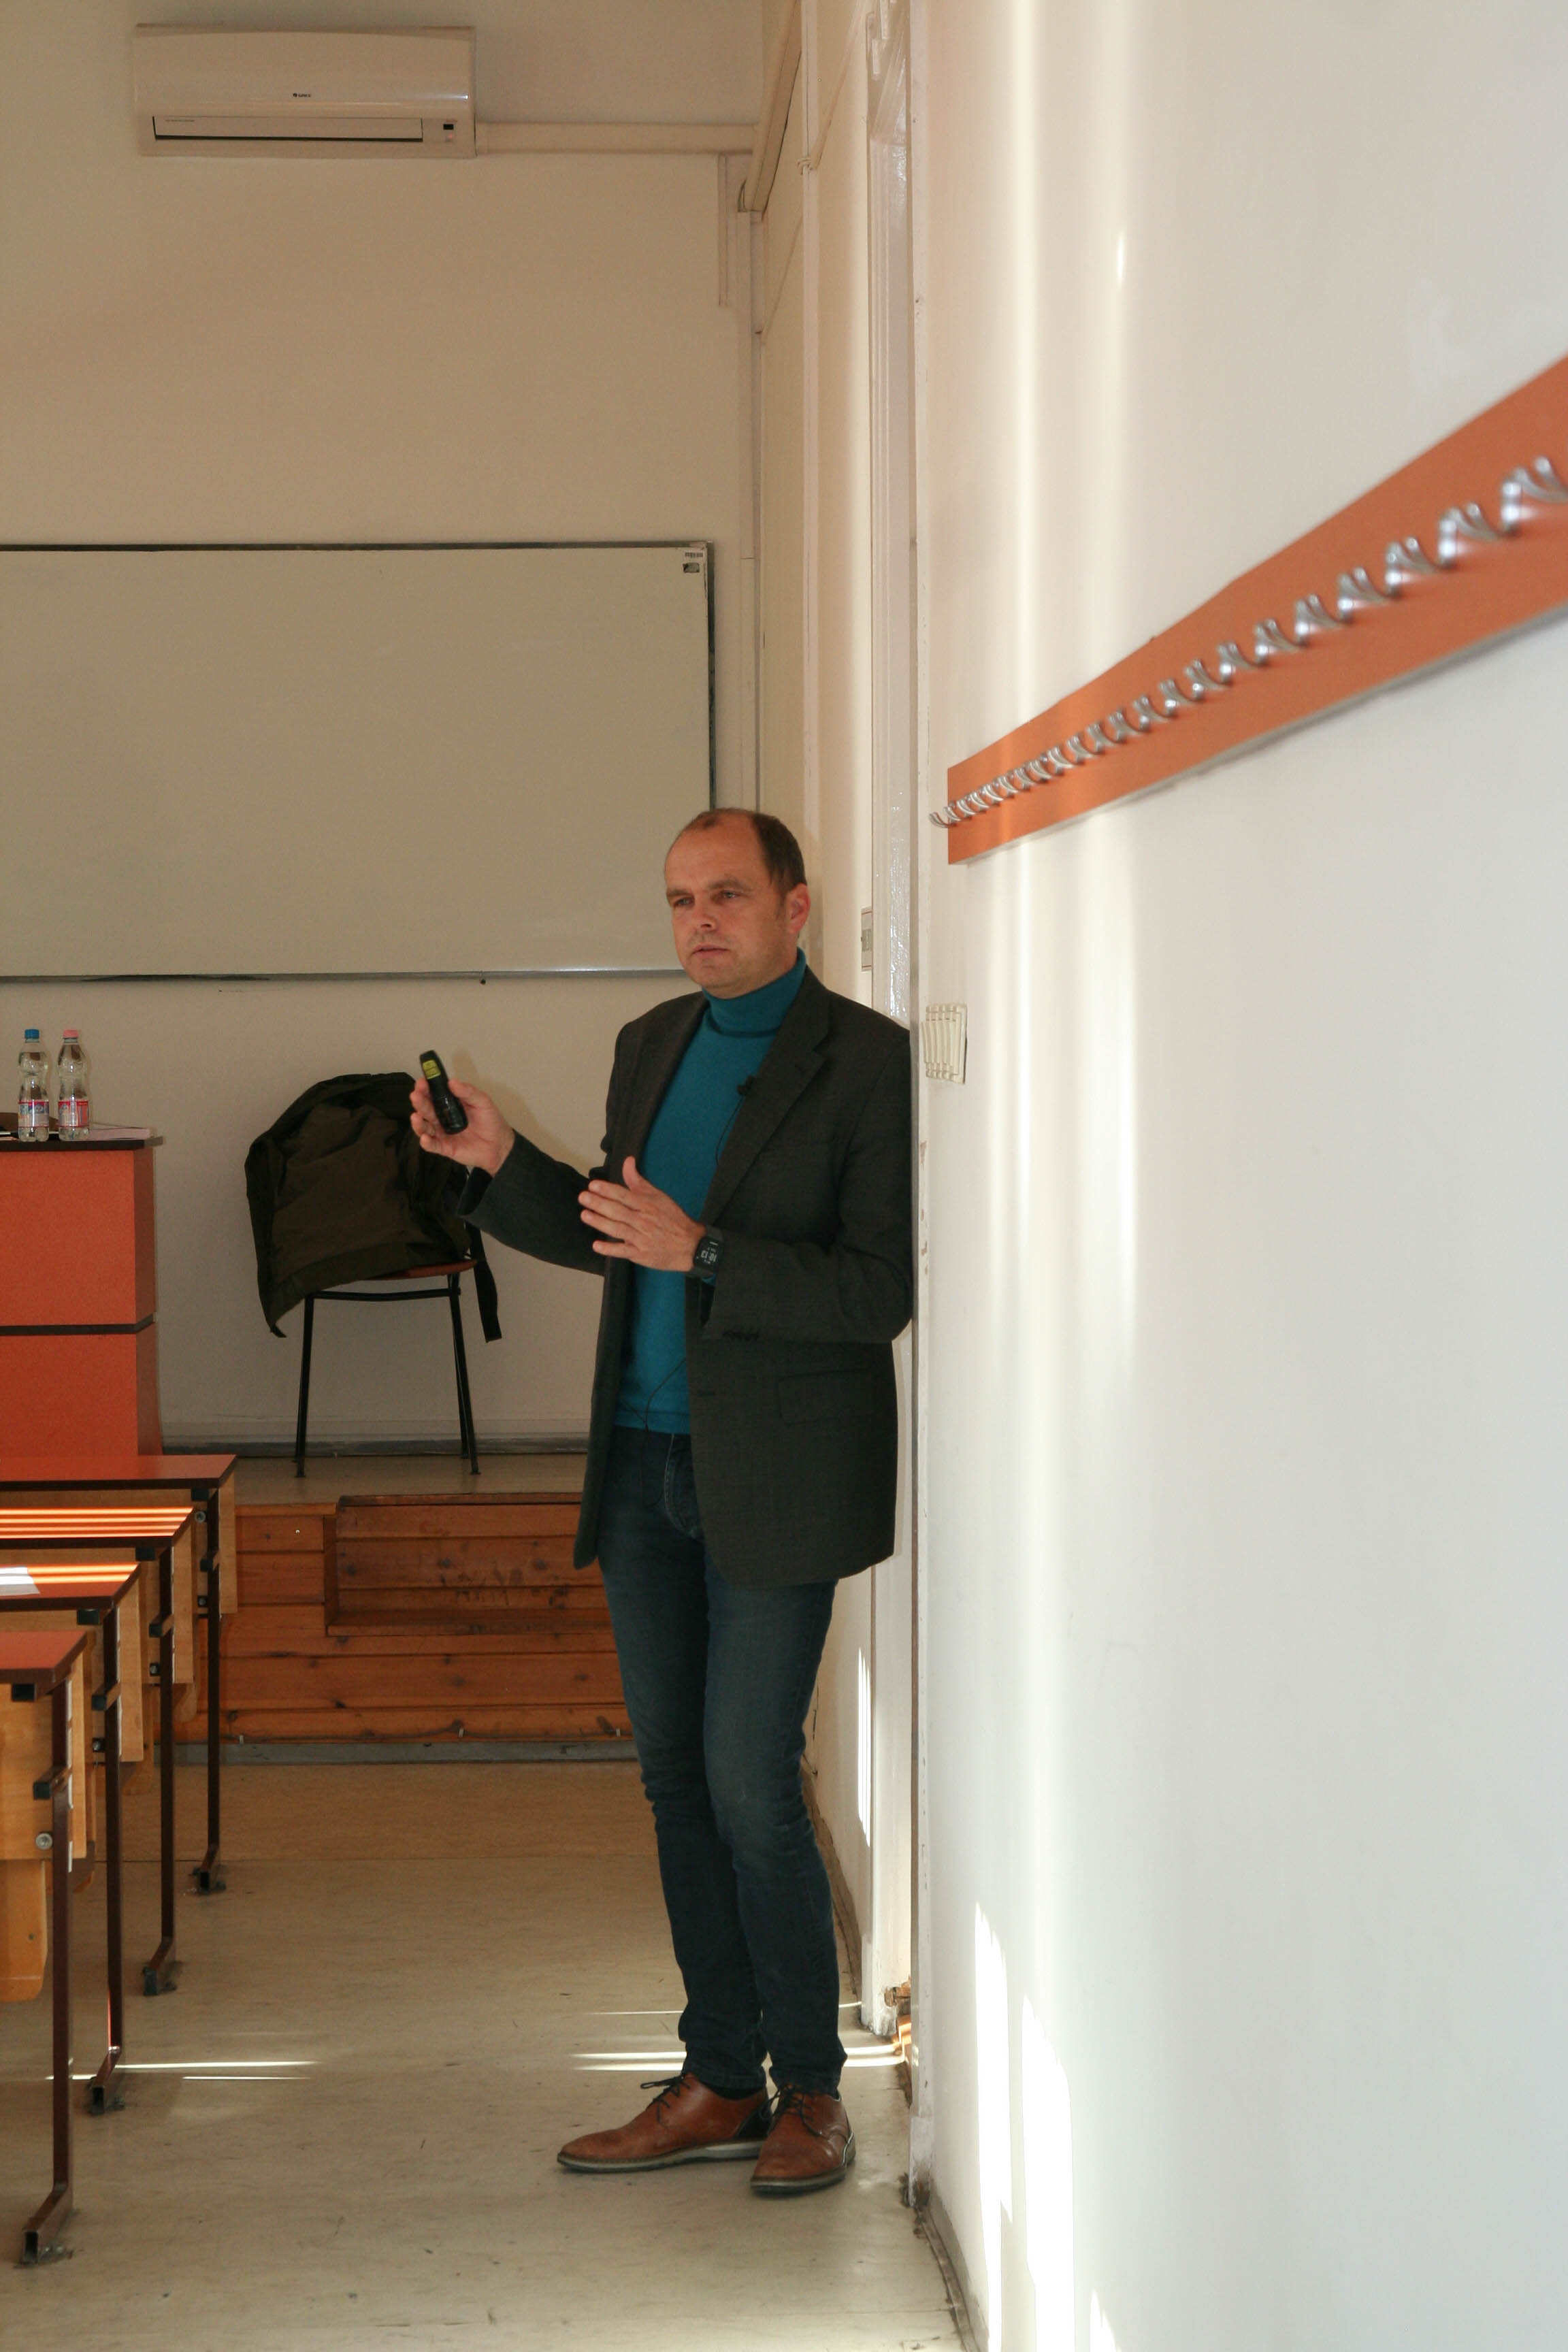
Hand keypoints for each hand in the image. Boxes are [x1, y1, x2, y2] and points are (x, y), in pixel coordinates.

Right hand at [409, 1076, 514, 1176]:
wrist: (500, 1145)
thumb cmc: (491, 1121)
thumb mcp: (482, 1102)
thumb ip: (468, 1092)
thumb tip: (452, 1081)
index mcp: (450, 1103)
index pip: (434, 1094)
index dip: (426, 1088)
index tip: (422, 1082)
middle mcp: (442, 1117)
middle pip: (426, 1109)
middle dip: (419, 1102)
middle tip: (415, 1096)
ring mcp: (442, 1133)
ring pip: (425, 1127)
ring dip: (418, 1122)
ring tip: (416, 1117)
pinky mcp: (445, 1147)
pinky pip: (433, 1146)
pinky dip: (427, 1142)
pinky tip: (425, 1138)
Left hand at [578, 1157, 704, 1270]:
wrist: (690, 1245)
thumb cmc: (672, 1218)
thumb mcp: (658, 1196)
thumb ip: (638, 1181)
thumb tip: (627, 1161)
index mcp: (647, 1205)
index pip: (624, 1195)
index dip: (608, 1190)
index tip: (593, 1185)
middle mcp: (643, 1220)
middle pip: (618, 1211)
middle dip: (599, 1204)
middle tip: (583, 1198)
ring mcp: (641, 1238)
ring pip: (618, 1229)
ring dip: (600, 1222)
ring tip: (585, 1215)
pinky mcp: (640, 1254)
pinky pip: (623, 1251)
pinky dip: (610, 1249)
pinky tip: (597, 1245)